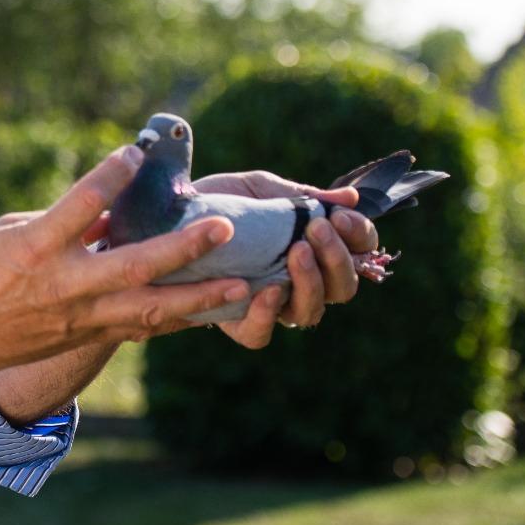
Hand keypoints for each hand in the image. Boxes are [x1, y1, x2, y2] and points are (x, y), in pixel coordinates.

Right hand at [0, 147, 250, 374]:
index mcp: (35, 247)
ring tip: (242, 286)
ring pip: (150, 309)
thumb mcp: (11, 232)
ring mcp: (77, 316)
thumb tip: (111, 213)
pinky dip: (176, 320)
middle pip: (132, 264)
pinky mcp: (84, 337)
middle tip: (223, 228)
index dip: (109, 176)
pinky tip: (210, 312)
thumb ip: (65, 221)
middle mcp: (62, 283)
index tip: (134, 153)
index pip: (81, 204)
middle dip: (182, 247)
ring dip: (199, 298)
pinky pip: (139, 328)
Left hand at [192, 170, 378, 346]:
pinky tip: (266, 289)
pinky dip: (267, 314)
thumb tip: (350, 197)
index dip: (359, 237)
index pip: (358, 252)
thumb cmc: (218, 201)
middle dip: (337, 258)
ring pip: (310, 312)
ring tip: (296, 251)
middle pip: (342, 288)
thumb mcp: (260, 190)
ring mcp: (269, 305)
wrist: (165, 215)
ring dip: (311, 281)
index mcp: (313, 248)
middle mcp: (298, 282)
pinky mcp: (234, 321)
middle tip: (316, 229)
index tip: (339, 216)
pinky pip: (260, 334)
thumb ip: (302, 197)